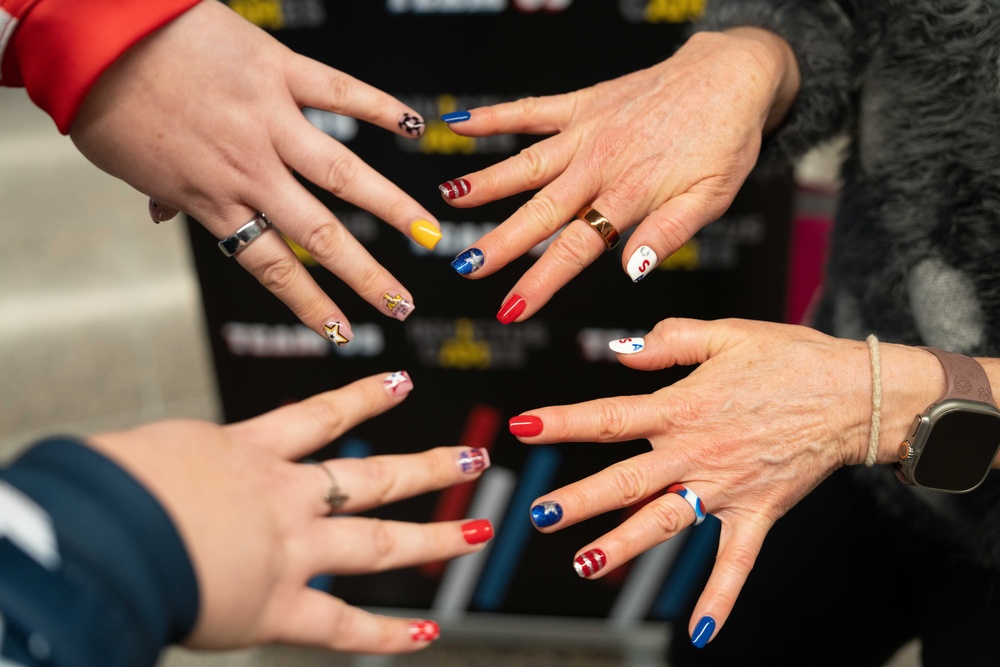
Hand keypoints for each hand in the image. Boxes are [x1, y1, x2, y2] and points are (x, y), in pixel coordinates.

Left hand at [70, 1, 439, 339]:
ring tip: (430, 235)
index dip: (311, 305)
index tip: (342, 334)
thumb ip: (162, 194)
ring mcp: (269, 121)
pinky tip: (413, 125)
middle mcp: (249, 171)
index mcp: (212, 200)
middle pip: (321, 237)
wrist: (94, 30)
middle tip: (402, 305)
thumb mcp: (126, 166)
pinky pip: (339, 92)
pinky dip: (378, 108)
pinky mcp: (279, 71)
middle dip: (367, 277)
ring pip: (344, 175)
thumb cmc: (103, 98)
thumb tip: (165, 218)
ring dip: (392, 209)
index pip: (275, 267)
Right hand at [87, 372, 492, 653]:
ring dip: (434, 539)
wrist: (105, 526)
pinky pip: (345, 625)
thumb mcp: (152, 453)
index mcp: (248, 451)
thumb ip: (181, 466)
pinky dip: (387, 634)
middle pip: (372, 477)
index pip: (319, 417)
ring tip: (477, 532)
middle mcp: (283, 496)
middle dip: (427, 469)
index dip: (364, 398)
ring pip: (378, 542)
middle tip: (470, 458)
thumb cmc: (108, 487)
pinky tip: (429, 634)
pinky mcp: (277, 606)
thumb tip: (167, 476)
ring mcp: (289, 549)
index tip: (399, 383)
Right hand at [441, 29, 798, 320]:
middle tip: (465, 266)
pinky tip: (459, 123)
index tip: (512, 309)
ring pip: (527, 163)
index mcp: (631, 195)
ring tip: (449, 198)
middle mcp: (600, 164)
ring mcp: (587, 132)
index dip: (540, 282)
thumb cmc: (726, 140)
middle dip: (501, 243)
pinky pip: (532, 109)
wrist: (733, 74)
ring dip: (487, 183)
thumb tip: (632, 272)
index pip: (577, 249)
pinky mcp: (583, 103)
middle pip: (541, 212)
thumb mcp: (713, 197)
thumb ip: (668, 234)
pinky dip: (495, 117)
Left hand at [508, 318, 937, 645]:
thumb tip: (619, 350)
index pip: (610, 417)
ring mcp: (727, 487)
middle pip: (627, 480)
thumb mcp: (725, 333)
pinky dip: (719, 597)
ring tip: (584, 565)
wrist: (854, 394)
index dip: (563, 421)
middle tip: (538, 515)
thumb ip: (669, 339)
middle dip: (579, 499)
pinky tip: (699, 633)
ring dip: (624, 545)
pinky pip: (736, 562)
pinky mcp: (758, 513)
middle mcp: (697, 452)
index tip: (522, 427)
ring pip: (666, 522)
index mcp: (683, 406)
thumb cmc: (789, 357)